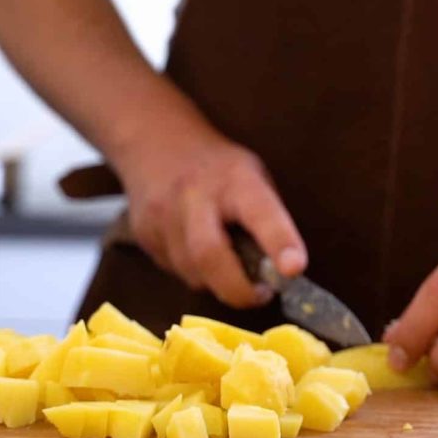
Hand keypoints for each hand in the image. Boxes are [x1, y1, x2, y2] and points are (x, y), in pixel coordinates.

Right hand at [115, 131, 306, 307]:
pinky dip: (195, 273)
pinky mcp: (143, 235)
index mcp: (235, 179)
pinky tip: (198, 254)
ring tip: (231, 269)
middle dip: (238, 289)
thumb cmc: (219, 167)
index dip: (279, 242)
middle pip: (210, 254)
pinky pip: (175, 271)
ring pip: (191, 272)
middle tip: (260, 296)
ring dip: (217, 283)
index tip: (294, 269)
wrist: (155, 142)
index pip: (260, 212)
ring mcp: (162, 216)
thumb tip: (282, 270)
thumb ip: (267, 218)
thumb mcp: (253, 176)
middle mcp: (194, 195)